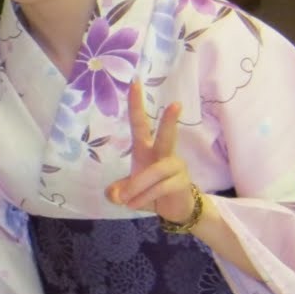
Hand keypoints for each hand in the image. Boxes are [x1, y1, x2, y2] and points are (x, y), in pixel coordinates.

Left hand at [105, 80, 198, 224]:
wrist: (175, 210)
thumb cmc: (150, 193)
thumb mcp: (128, 192)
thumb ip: (118, 190)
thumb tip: (112, 195)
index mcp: (147, 149)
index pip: (140, 124)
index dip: (136, 105)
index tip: (134, 83)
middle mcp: (163, 154)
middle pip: (166, 135)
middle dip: (169, 121)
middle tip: (175, 104)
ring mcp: (175, 167)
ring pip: (155, 172)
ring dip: (137, 187)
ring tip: (125, 201)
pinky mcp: (182, 182)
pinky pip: (160, 188)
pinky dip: (144, 197)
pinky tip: (134, 205)